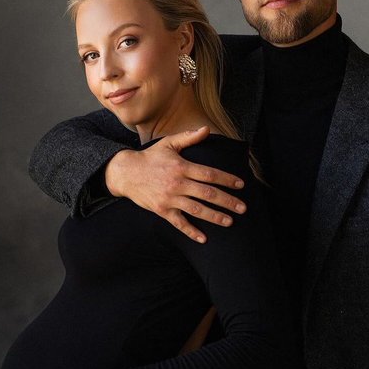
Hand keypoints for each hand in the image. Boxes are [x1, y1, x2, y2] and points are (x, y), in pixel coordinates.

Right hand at [105, 126, 246, 242]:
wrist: (125, 173)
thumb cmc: (150, 157)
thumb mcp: (169, 143)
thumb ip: (189, 138)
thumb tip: (206, 129)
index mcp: (182, 167)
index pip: (209, 174)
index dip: (227, 179)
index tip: (240, 185)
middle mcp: (177, 183)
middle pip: (207, 194)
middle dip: (227, 201)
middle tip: (242, 208)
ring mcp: (169, 198)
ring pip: (196, 210)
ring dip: (214, 217)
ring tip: (229, 221)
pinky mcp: (162, 210)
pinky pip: (179, 223)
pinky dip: (191, 231)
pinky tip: (203, 239)